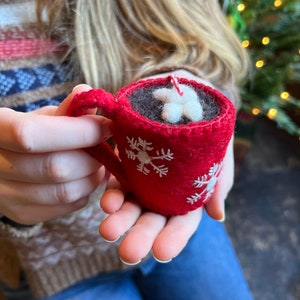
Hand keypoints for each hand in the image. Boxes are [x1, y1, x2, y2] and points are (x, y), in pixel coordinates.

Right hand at [0, 85, 111, 224]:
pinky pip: (68, 206)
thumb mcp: (41, 116)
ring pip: (65, 192)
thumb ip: (66, 109)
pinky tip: (83, 178)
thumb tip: (88, 93)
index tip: (107, 127)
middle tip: (104, 149)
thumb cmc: (29, 134)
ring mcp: (6, 197)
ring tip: (98, 164)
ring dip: (92, 177)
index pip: (33, 135)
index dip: (78, 131)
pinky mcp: (23, 214)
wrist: (5, 165)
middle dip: (91, 158)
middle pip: (55, 168)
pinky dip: (85, 191)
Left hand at [99, 138, 233, 263]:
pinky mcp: (127, 164)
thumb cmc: (207, 127)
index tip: (162, 252)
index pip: (183, 222)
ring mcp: (144, 179)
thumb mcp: (220, 150)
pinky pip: (118, 183)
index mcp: (189, 195)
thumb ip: (220, 182)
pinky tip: (107, 203)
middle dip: (141, 236)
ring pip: (131, 205)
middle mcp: (164, 192)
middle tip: (128, 253)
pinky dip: (112, 195)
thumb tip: (218, 216)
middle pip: (153, 219)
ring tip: (108, 232)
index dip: (174, 238)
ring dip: (120, 220)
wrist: (185, 98)